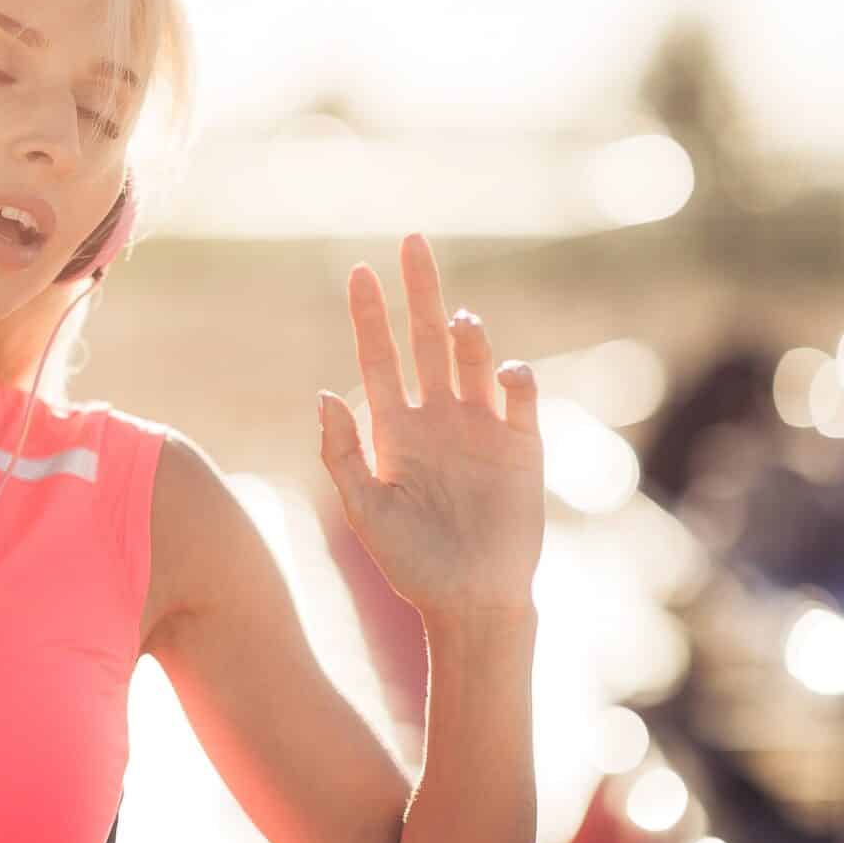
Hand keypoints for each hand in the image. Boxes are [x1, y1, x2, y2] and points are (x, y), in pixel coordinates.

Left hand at [316, 233, 544, 622]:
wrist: (469, 602)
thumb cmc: (411, 561)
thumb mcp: (364, 508)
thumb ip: (341, 452)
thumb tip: (322, 392)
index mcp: (395, 429)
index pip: (379, 358)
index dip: (370, 316)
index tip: (360, 271)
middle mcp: (438, 418)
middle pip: (428, 341)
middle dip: (420, 292)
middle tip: (412, 241)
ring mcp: (481, 429)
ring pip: (473, 363)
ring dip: (468, 336)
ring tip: (459, 318)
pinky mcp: (521, 448)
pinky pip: (519, 400)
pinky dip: (513, 378)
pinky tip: (503, 372)